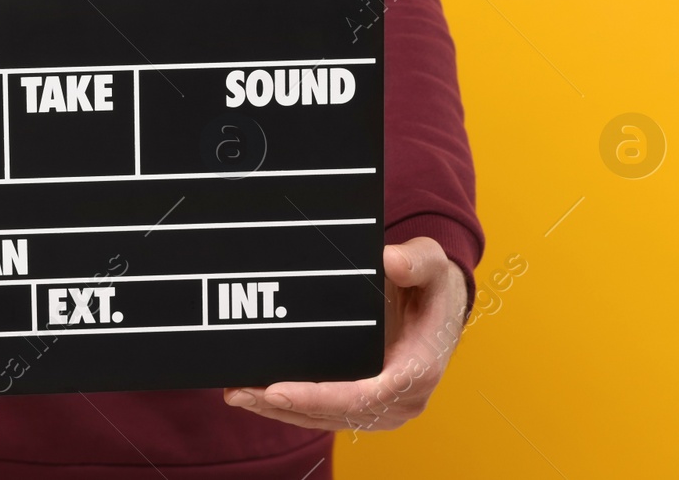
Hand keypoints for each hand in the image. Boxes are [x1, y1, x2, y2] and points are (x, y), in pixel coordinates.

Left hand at [223, 237, 468, 432]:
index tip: (277, 391)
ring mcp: (382, 407)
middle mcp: (401, 399)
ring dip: (280, 410)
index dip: (318, 397)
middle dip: (285, 405)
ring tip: (238, 393)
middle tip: (240, 391)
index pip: (362, 397)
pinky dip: (292, 406)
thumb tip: (392, 261)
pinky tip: (258, 394)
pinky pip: (326, 412)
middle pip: (335, 413)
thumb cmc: (432, 285)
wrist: (440, 305)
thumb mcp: (433, 264)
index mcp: (418, 370)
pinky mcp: (366, 405)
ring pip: (326, 418)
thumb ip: (417, 260)